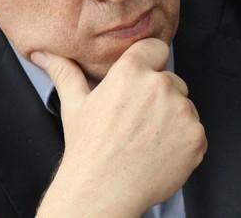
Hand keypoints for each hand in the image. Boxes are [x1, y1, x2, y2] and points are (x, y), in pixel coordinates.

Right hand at [33, 39, 206, 217]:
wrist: (103, 192)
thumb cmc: (88, 150)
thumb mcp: (74, 105)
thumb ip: (65, 72)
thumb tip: (44, 54)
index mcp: (131, 71)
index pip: (155, 48)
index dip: (149, 63)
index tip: (141, 82)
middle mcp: (159, 85)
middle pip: (171, 80)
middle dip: (160, 97)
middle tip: (138, 121)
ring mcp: (181, 110)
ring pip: (185, 106)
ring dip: (173, 119)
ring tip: (147, 139)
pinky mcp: (196, 135)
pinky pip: (196, 131)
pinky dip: (184, 142)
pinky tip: (160, 152)